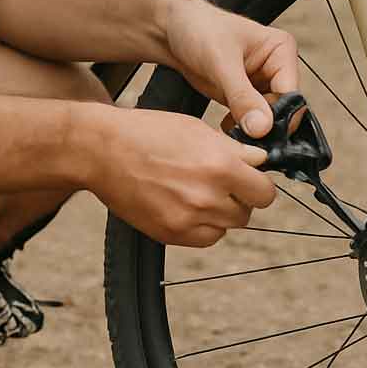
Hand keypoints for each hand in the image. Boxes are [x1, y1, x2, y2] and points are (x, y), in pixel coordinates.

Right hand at [90, 106, 276, 246]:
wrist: (102, 151)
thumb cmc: (146, 132)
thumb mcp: (196, 129)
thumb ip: (232, 150)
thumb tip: (260, 160)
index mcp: (219, 165)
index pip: (264, 192)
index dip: (258, 184)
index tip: (249, 179)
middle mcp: (208, 197)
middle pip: (247, 213)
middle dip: (239, 198)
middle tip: (220, 182)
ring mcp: (188, 219)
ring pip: (227, 227)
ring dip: (221, 213)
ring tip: (198, 191)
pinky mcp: (171, 234)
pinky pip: (205, 238)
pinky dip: (202, 226)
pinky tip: (186, 205)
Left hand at [163, 0, 299, 138]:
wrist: (169, 29)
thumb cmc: (198, 29)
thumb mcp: (221, 62)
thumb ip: (243, 96)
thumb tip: (263, 127)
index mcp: (281, 51)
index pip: (292, 94)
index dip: (279, 117)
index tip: (259, 134)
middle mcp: (276, 68)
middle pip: (282, 110)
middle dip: (264, 127)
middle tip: (244, 139)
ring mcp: (260, 84)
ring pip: (267, 120)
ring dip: (252, 131)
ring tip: (232, 133)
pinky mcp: (243, 97)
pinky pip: (251, 121)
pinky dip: (241, 130)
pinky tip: (226, 129)